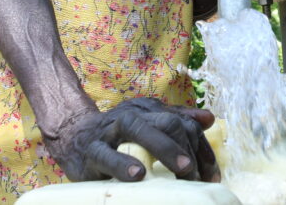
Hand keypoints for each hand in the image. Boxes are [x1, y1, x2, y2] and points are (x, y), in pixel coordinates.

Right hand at [43, 98, 219, 182]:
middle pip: (167, 122)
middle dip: (188, 147)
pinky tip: (138, 176)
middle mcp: (133, 115)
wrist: (72, 134)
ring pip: (139, 130)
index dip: (201, 148)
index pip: (184, 123)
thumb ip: (177, 120)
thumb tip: (209, 119)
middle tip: (199, 173)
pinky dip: (122, 165)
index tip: (212, 175)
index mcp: (150, 110)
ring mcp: (111, 131)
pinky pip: (107, 155)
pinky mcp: (92, 150)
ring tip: (184, 169)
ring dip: (165, 149)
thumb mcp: (148, 123)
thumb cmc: (118, 134)